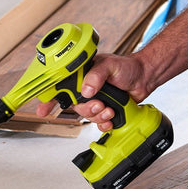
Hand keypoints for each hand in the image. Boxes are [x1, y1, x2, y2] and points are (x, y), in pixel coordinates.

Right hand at [36, 52, 150, 131]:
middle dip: (87, 109)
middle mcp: (85, 90)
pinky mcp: (104, 111)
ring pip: (87, 116)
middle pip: (75, 106)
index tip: (42, 110)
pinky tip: (111, 118)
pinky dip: (104, 123)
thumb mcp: (109, 65)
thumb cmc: (126, 67)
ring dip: (98, 115)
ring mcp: (95, 101)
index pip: (60, 88)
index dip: (48, 100)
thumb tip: (87, 89)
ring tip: (110, 109)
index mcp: (81, 77)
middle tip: (99, 104)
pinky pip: (98, 123)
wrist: (144, 78)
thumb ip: (97, 75)